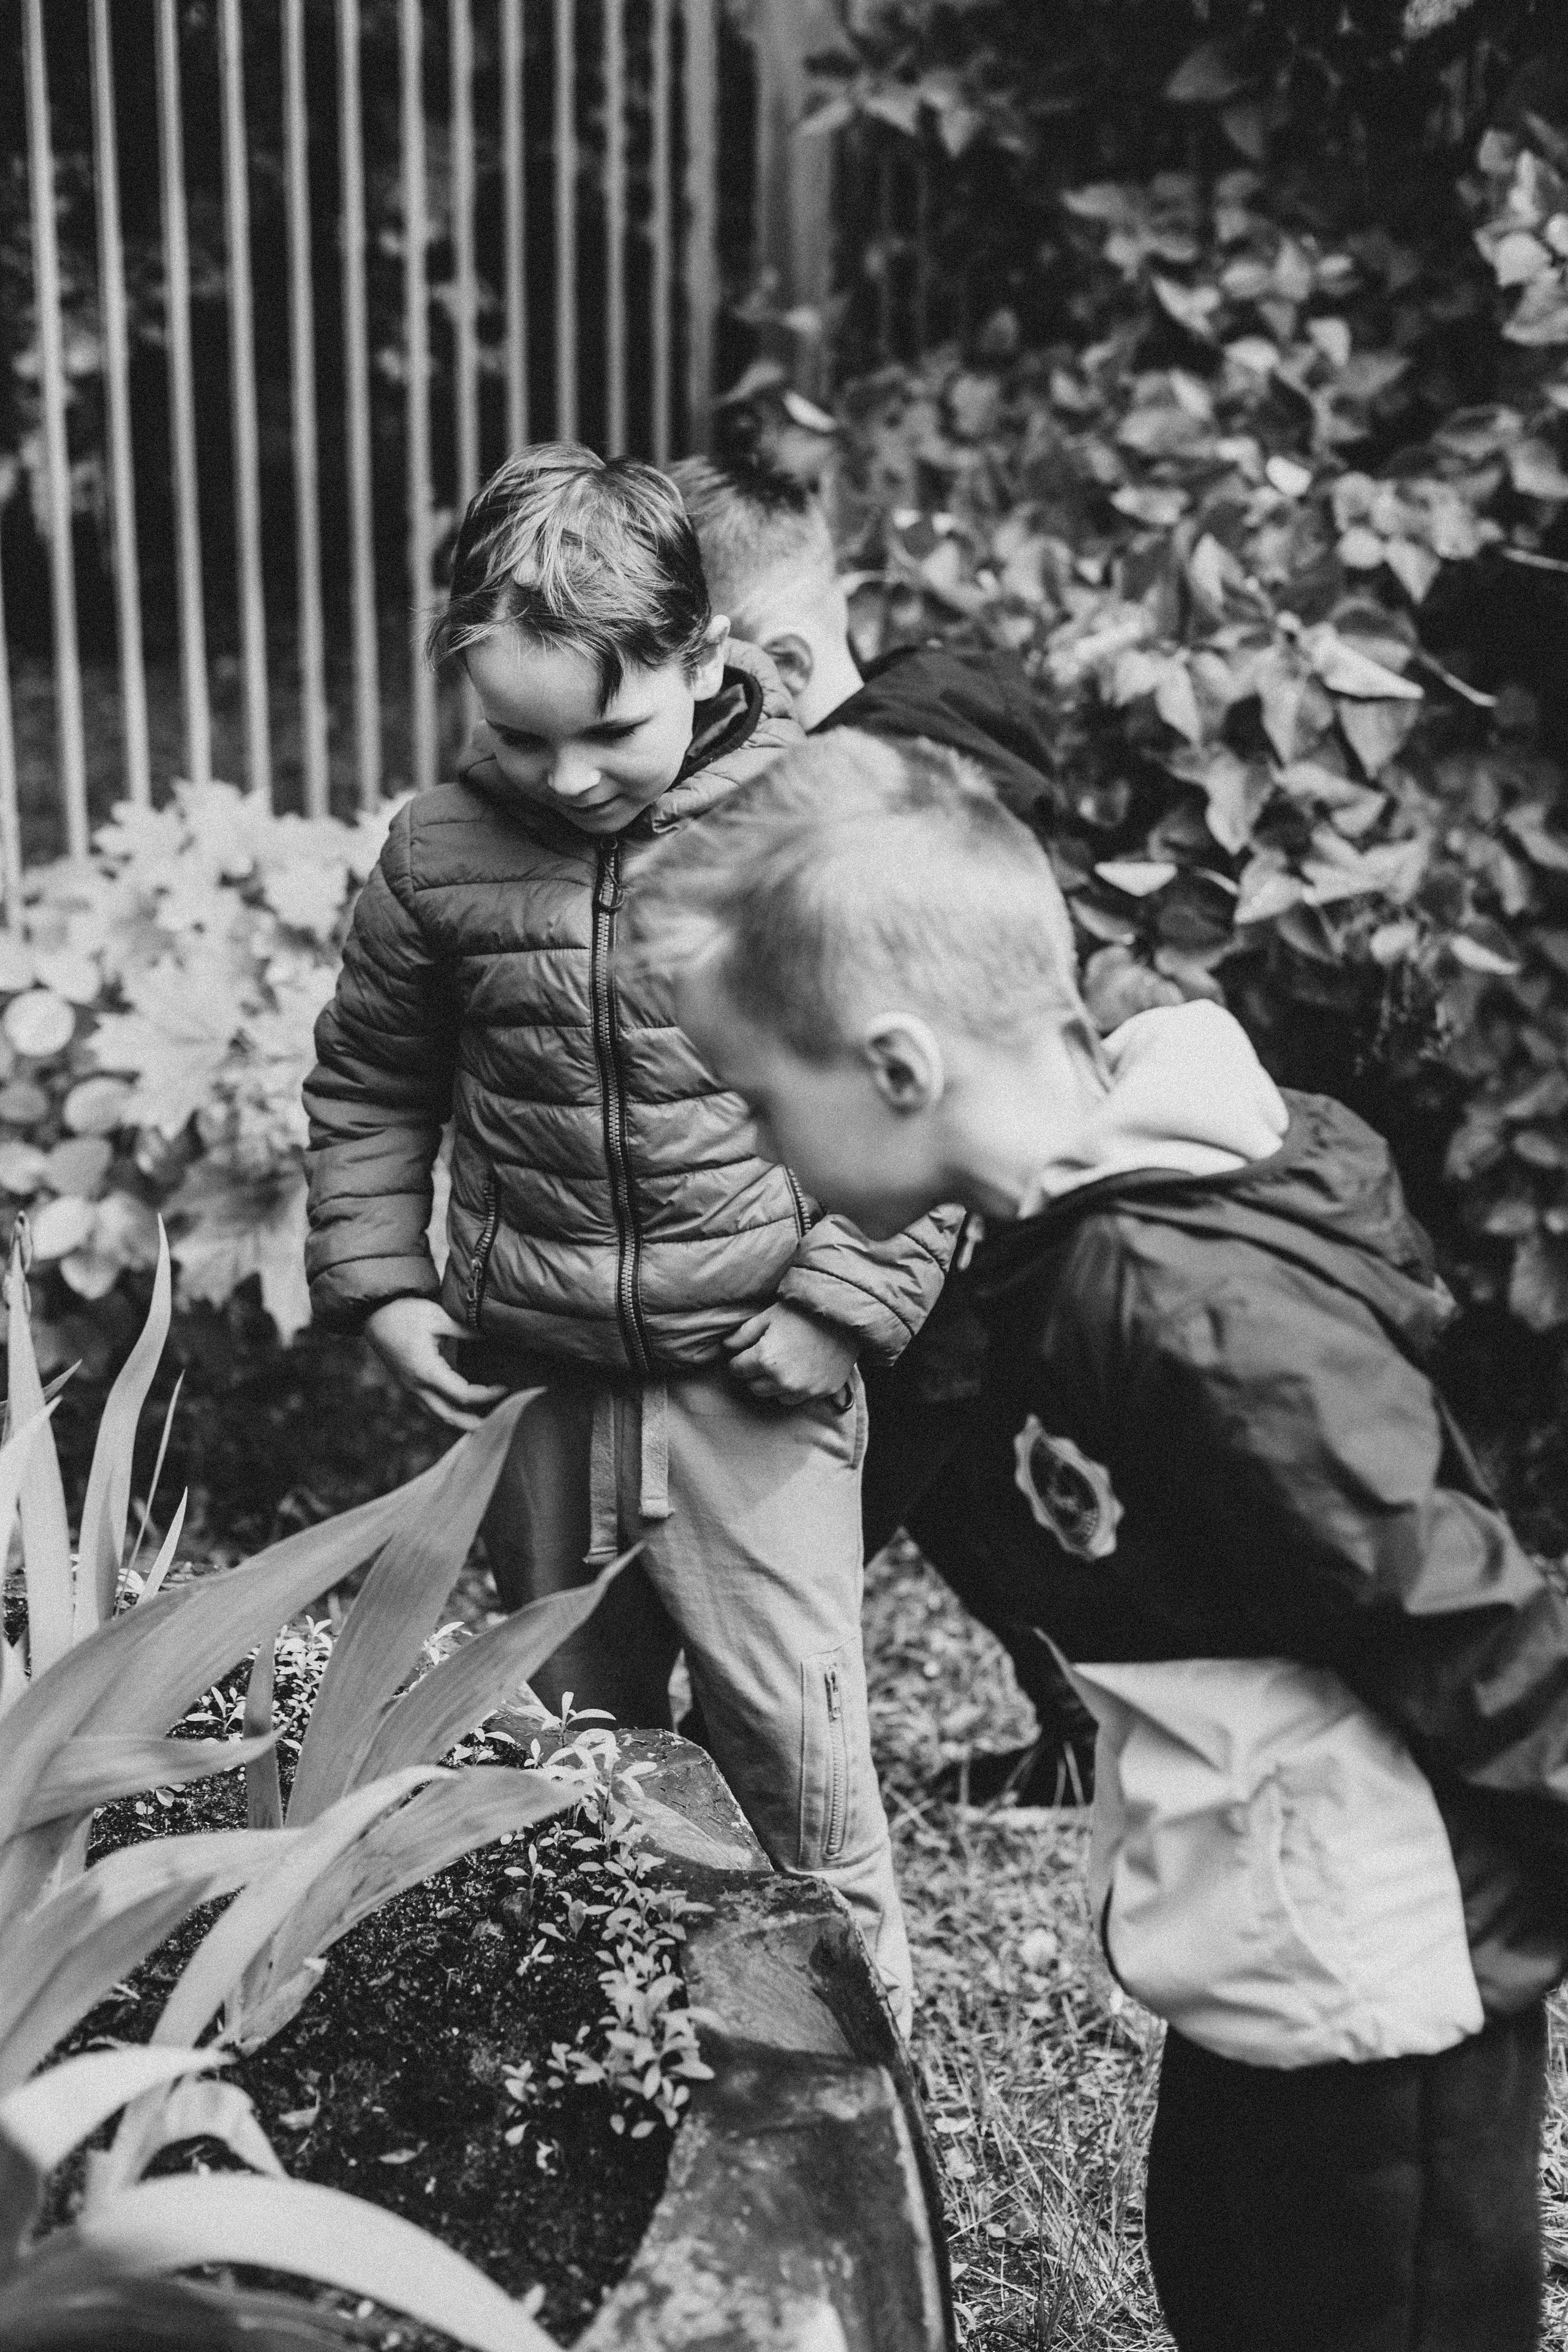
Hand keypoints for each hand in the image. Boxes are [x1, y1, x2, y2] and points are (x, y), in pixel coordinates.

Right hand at [365, 1298, 508, 1430]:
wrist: (374, 1313)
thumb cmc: (405, 1313)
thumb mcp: (438, 1317)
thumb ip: (466, 1330)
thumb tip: (492, 1334)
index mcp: (427, 1371)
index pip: (462, 1395)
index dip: (486, 1396)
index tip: (503, 1388)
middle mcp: (417, 1385)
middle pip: (448, 1416)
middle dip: (471, 1422)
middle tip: (495, 1420)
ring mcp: (410, 1387)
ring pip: (435, 1414)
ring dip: (458, 1420)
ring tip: (479, 1420)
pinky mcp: (407, 1384)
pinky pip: (428, 1406)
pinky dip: (445, 1411)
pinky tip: (459, 1407)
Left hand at [723, 1302, 856, 1407]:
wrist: (844, 1317)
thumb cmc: (803, 1312)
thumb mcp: (768, 1316)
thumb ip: (742, 1334)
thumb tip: (726, 1347)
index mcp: (765, 1360)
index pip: (736, 1369)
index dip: (739, 1359)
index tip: (746, 1353)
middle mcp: (782, 1381)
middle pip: (753, 1387)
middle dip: (753, 1374)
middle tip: (763, 1357)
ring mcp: (803, 1389)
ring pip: (774, 1396)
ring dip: (773, 1384)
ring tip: (782, 1363)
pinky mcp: (820, 1392)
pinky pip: (796, 1398)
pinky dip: (793, 1388)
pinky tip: (799, 1370)